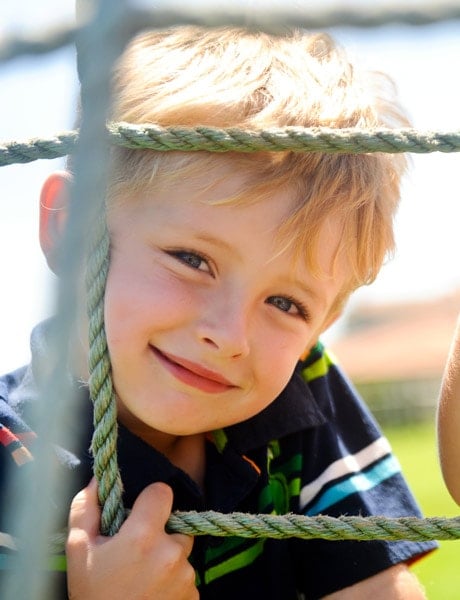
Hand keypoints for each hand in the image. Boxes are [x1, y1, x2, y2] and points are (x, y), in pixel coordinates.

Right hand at [66, 479, 197, 598]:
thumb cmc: (92, 597)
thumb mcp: (78, 552)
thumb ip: (86, 509)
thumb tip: (97, 479)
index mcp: (144, 536)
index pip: (163, 492)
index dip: (150, 499)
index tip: (138, 513)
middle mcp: (171, 552)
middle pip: (175, 523)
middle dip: (159, 533)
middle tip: (135, 555)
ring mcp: (186, 576)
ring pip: (181, 551)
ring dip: (166, 558)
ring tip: (141, 579)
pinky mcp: (195, 596)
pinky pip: (187, 575)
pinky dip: (173, 580)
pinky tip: (152, 594)